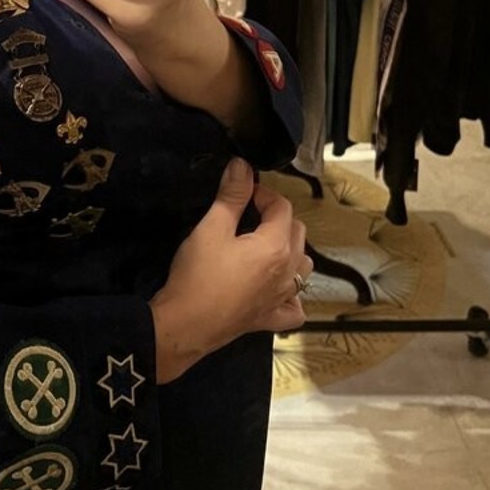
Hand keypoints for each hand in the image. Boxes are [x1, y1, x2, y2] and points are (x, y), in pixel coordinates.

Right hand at [150, 159, 310, 383]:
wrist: (185, 324)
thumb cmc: (197, 275)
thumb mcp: (211, 228)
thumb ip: (231, 196)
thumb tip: (243, 165)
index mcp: (276, 246)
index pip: (282, 208)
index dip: (263, 194)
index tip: (242, 192)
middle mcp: (288, 271)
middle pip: (298, 233)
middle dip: (277, 217)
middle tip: (248, 215)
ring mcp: (282, 298)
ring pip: (303, 267)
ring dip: (290, 250)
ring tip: (263, 247)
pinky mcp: (271, 319)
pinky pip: (295, 306)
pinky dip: (291, 295)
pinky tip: (276, 289)